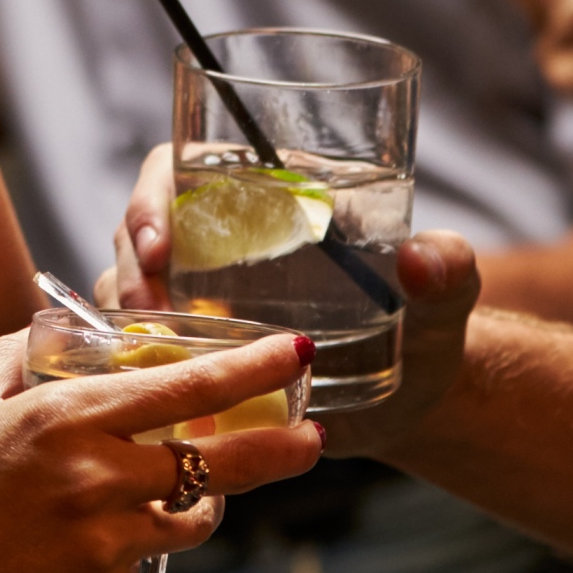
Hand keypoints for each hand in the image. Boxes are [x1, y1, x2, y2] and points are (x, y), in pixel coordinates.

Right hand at [0, 327, 321, 572]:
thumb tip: (45, 332)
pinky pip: (140, 564)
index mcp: (62, 416)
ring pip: (189, 519)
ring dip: (198, 503)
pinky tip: (87, 547)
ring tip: (183, 494)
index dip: (250, 368)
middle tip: (313, 437)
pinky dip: (132, 547)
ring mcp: (102, 545)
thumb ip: (8, 362)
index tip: (297, 355)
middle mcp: (95, 478)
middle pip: (216, 459)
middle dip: (276, 446)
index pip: (183, 385)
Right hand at [106, 175, 481, 465]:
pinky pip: (141, 349)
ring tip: (145, 352)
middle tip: (144, 309)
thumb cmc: (427, 332)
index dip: (153, 196)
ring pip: (130, 288)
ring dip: (123, 315)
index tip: (157, 242)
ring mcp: (203, 301)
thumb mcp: (443, 302)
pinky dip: (132, 364)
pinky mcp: (201, 353)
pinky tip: (144, 391)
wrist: (413, 400)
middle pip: (141, 230)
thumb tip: (426, 257)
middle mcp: (221, 245)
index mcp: (268, 204)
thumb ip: (449, 273)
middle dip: (128, 263)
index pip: (182, 171)